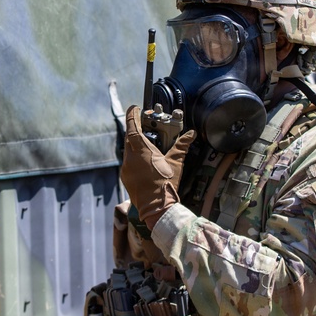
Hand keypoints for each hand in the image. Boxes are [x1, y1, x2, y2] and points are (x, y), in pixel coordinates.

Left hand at [120, 106, 195, 228]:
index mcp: (142, 151)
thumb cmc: (166, 184)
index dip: (132, 116)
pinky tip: (143, 162)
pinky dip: (134, 158)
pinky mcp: (125, 177)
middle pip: (129, 138)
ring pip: (128, 150)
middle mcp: (130, 158)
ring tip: (146, 145)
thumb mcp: (175, 163)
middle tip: (143, 126)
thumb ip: (181, 147)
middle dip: (135, 130)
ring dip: (135, 145)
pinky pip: (128, 162)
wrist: (156, 208)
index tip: (134, 108)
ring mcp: (126, 168)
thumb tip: (190, 135)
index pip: (133, 128)